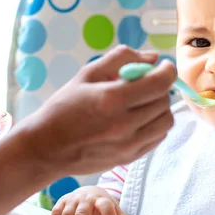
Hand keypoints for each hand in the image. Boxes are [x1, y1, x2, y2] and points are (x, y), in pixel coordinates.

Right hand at [14, 45, 176, 178]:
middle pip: (164, 100)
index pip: (159, 83)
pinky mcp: (130, 157)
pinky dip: (155, 124)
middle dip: (159, 87)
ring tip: (142, 102)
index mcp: (112, 99)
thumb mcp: (87, 74)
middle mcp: (125, 124)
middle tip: (145, 83)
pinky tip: (139, 118)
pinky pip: (158, 137)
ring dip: (160, 107)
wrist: (47, 148)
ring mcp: (129, 144)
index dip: (167, 71)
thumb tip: (153, 57)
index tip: (163, 66)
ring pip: (166, 120)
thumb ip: (121, 59)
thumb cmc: (64, 107)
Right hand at [51, 186, 127, 214]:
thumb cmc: (101, 205)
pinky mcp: (62, 202)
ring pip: (67, 214)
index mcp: (101, 199)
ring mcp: (73, 199)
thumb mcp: (113, 209)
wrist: (89, 192)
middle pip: (82, 212)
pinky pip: (56, 214)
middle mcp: (86, 198)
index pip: (106, 205)